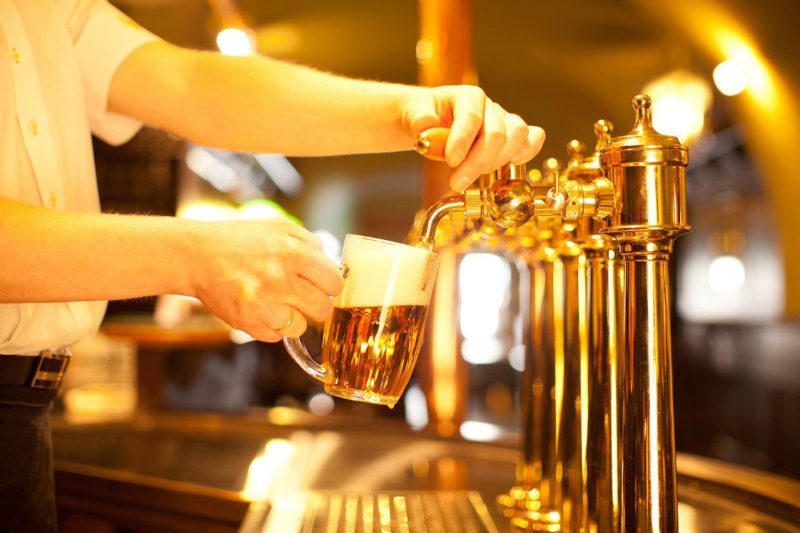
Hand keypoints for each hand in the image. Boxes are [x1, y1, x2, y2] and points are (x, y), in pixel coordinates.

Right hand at [190, 218, 343, 341]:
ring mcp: (264, 304)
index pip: (334, 283)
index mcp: (294, 254)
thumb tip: (329, 261)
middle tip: (302, 297)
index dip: (329, 284)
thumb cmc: (239, 240)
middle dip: (316, 304)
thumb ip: (309, 241)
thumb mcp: (278, 227)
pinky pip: (276, 336)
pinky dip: (270, 326)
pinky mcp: (248, 322)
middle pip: (322, 309)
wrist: (197, 256)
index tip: (321, 285)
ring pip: (300, 327)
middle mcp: (281, 280)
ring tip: (276, 302)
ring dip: (292, 317)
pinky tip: (259, 308)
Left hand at [402, 85, 545, 190]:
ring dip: (498, 162)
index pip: (471, 117)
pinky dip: (526, 153)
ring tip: (476, 176)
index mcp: (468, 96)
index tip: (450, 161)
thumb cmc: (427, 117)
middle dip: (477, 162)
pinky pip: (532, 138)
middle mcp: (490, 107)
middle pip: (496, 133)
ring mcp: (504, 121)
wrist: (433, 121)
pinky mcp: (512, 136)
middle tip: (457, 182)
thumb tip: (427, 128)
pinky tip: (510, 166)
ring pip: (518, 136)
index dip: (462, 141)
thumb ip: (420, 121)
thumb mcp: (415, 115)